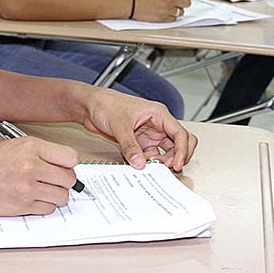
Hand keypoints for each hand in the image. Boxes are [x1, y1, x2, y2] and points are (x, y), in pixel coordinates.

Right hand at [0, 136, 78, 215]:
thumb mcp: (12, 146)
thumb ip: (39, 153)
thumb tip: (64, 164)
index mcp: (30, 147)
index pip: (71, 157)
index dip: (69, 164)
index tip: (64, 167)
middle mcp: (31, 166)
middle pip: (69, 179)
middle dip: (64, 182)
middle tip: (54, 181)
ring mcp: (27, 188)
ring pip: (61, 196)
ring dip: (56, 196)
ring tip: (43, 191)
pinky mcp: (21, 207)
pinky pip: (48, 209)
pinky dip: (44, 207)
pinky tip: (32, 200)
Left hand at [82, 88, 198, 170]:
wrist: (91, 106)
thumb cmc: (106, 104)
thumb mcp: (119, 125)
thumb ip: (130, 145)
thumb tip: (139, 163)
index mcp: (158, 114)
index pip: (180, 133)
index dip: (182, 150)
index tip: (177, 164)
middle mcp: (157, 124)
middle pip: (178, 143)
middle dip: (176, 157)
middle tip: (167, 168)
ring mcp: (149, 134)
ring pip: (166, 152)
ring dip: (161, 161)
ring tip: (149, 166)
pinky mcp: (140, 142)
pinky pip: (150, 156)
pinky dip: (148, 163)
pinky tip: (140, 165)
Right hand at [132, 0, 191, 21]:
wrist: (132, 3)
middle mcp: (169, 0)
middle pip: (187, 3)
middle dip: (184, 3)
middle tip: (180, 4)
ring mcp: (167, 10)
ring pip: (181, 12)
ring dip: (177, 11)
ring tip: (170, 9)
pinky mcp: (163, 18)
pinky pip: (174, 19)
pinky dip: (171, 17)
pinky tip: (165, 14)